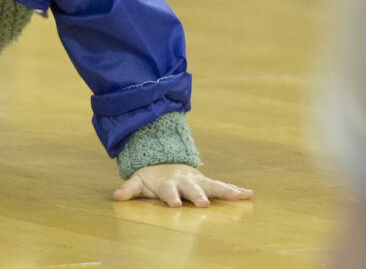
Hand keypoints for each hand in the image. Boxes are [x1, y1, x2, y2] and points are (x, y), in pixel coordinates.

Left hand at [113, 164, 252, 207]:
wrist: (165, 161)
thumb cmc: (152, 177)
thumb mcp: (138, 181)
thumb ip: (129, 189)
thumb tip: (116, 196)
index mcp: (168, 183)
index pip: (168, 191)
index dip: (171, 197)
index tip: (175, 204)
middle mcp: (185, 181)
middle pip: (193, 189)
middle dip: (198, 196)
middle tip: (204, 204)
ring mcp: (198, 181)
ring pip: (212, 186)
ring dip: (226, 191)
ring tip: (242, 195)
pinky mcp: (207, 183)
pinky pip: (222, 187)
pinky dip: (235, 191)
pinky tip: (248, 194)